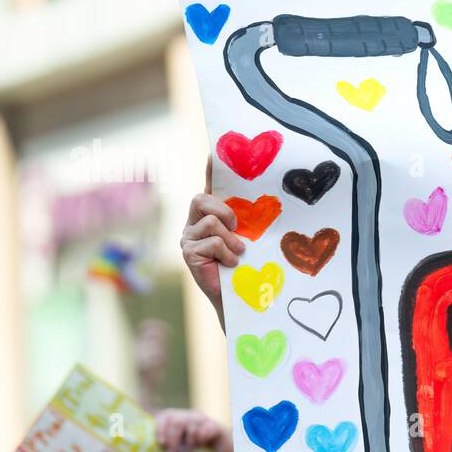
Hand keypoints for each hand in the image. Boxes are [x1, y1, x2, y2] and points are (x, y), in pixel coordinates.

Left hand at [155, 408, 232, 451]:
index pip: (165, 416)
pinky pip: (205, 430)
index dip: (160, 429)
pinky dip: (201, 439)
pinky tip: (201, 446)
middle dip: (173, 440)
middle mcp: (189, 415)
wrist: (221, 451)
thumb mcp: (179, 447)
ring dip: (188, 442)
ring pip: (191, 426)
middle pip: (176, 422)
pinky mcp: (214, 426)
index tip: (161, 443)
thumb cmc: (196, 451)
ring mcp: (202, 420)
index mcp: (177, 418)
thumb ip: (168, 446)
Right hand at [181, 157, 244, 328]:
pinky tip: (231, 264)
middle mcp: (193, 223)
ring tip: (238, 253)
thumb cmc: (247, 267)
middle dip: (223, 210)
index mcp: (209, 216)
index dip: (210, 170)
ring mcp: (188, 238)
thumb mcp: (249, 238)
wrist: (239, 299)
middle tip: (236, 227)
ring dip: (230, 239)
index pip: (208, 187)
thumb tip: (264, 199)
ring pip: (211, 222)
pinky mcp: (188, 253)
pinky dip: (226, 253)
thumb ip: (248, 220)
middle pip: (201, 198)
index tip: (214, 153)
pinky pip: (212, 242)